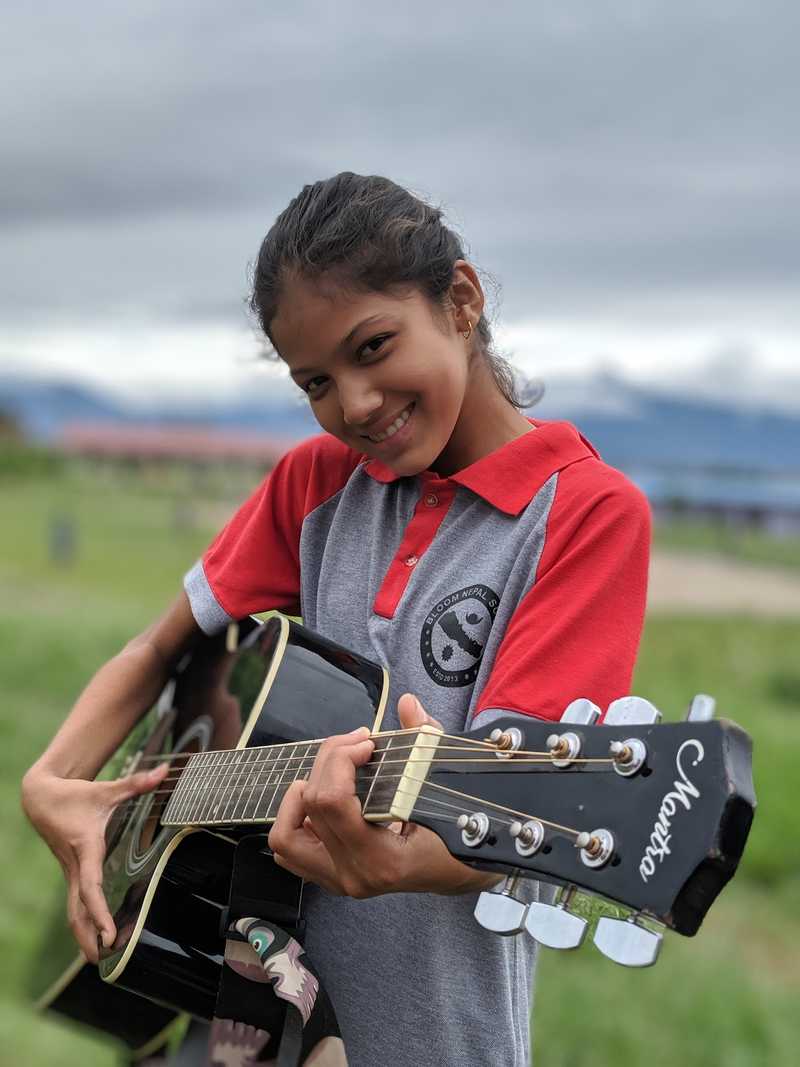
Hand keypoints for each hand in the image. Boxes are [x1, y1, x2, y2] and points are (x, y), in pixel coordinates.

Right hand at [21, 763, 167, 960]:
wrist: (40, 798)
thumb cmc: (75, 795)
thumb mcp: (107, 789)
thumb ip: (136, 783)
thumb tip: (163, 771)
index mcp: (85, 850)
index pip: (91, 888)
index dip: (99, 913)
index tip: (109, 935)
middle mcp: (75, 866)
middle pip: (77, 910)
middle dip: (88, 937)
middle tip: (103, 962)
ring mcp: (70, 872)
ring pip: (72, 911)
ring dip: (83, 935)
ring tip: (98, 959)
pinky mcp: (70, 872)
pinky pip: (74, 903)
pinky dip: (83, 921)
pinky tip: (94, 937)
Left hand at [267, 694, 500, 897]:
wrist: (459, 870)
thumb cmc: (458, 828)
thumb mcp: (447, 781)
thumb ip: (425, 739)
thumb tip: (408, 703)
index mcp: (385, 858)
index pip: (333, 802)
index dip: (342, 758)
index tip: (368, 742)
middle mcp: (356, 875)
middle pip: (311, 805)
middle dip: (329, 761)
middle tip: (355, 745)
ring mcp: (340, 881)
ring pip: (286, 835)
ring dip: (300, 796)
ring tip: (329, 773)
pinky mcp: (332, 878)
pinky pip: (290, 850)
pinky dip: (296, 819)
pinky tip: (322, 796)